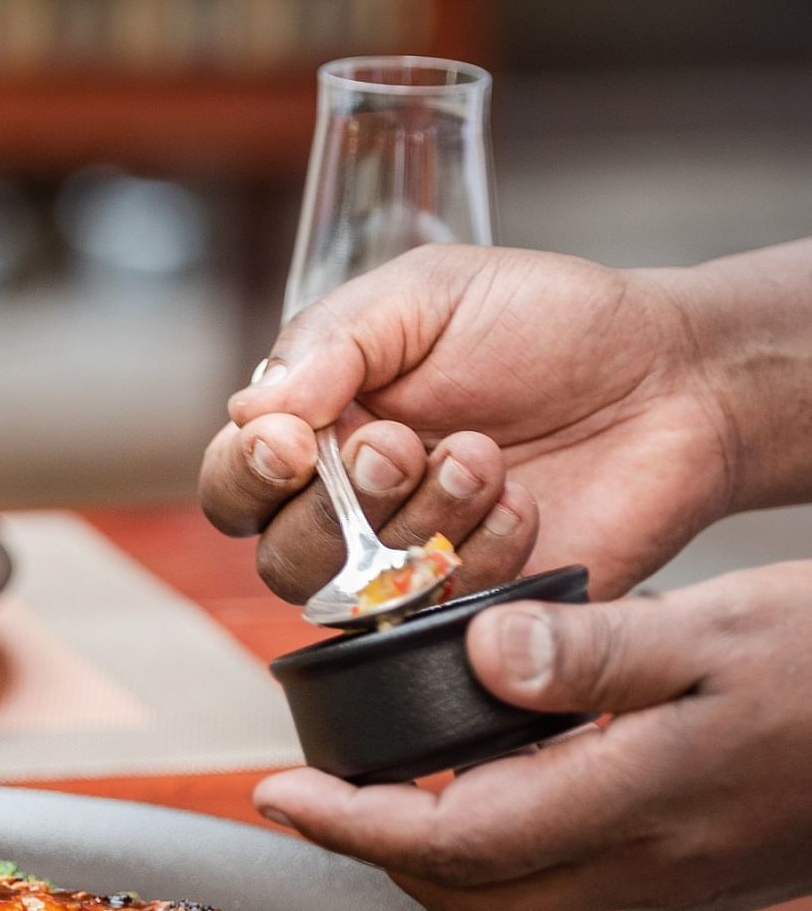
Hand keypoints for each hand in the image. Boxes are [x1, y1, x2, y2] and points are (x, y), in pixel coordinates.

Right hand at [200, 244, 738, 601]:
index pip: (236, 482)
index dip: (247, 474)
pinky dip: (479, 555)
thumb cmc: (548, 324)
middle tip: (402, 444)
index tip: (293, 442)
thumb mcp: (426, 293)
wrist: (674, 379)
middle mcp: (353, 508)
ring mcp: (413, 567)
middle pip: (280, 555)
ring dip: (415, 522)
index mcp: (322, 428)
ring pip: (353, 596)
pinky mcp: (478, 609)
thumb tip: (252, 408)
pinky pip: (439, 618)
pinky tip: (523, 503)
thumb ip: (329, 339)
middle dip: (337, 505)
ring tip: (485, 456)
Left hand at [256, 564, 811, 910]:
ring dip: (441, 847)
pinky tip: (505, 775)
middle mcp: (647, 864)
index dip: (349, 826)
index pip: (448, 845)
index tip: (276, 792)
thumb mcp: (721, 632)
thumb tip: (477, 659)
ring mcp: (680, 876)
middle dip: (377, 851)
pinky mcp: (705, 864)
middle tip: (315, 794)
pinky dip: (511, 834)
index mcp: (634, 807)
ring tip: (389, 781)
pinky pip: (575, 869)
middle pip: (470, 891)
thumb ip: (596, 652)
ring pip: (521, 888)